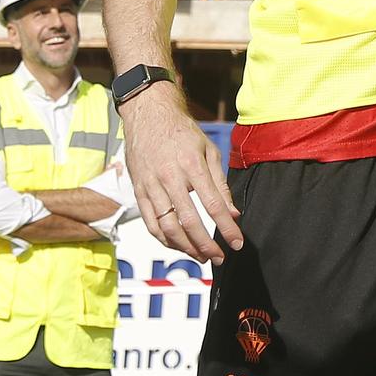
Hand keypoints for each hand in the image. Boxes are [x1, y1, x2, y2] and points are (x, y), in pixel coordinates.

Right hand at [122, 85, 242, 262]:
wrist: (149, 117)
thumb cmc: (183, 133)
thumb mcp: (209, 151)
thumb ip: (220, 184)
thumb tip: (233, 213)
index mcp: (192, 165)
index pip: (212, 204)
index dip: (226, 227)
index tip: (237, 242)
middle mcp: (169, 178)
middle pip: (188, 221)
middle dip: (205, 245)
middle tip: (219, 258)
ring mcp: (150, 187)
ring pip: (167, 227)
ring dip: (185, 247)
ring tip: (201, 257)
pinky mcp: (138, 192)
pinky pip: (151, 223)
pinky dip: (165, 240)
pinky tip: (179, 246)